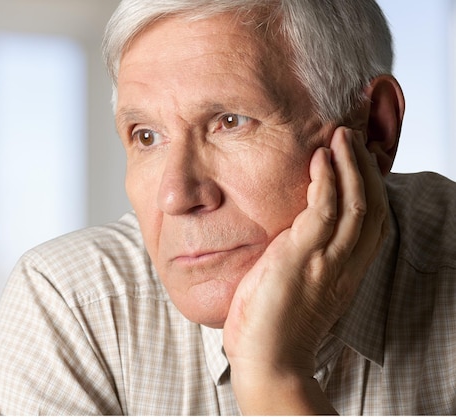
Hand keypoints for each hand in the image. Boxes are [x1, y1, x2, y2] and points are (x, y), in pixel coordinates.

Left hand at [223, 127, 388, 413]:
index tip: (357, 160)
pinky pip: (324, 210)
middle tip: (351, 137)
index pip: (372, 222)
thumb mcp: (297, 285)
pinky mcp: (303, 258)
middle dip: (365, 168)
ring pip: (355, 202)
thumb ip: (303, 257)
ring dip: (350, 165)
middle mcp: (346, 264)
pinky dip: (326, 181)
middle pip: (371, 205)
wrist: (267, 359)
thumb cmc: (274, 325)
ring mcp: (328, 260)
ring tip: (340, 136)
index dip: (370, 187)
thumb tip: (288, 231)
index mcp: (347, 270)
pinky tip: (319, 159)